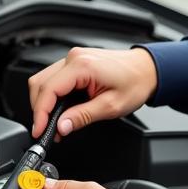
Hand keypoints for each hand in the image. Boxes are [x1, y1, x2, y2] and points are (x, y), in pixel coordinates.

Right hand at [27, 46, 157, 138]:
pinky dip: (53, 95)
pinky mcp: (75, 62)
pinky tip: (61, 110)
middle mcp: (74, 58)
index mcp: (82, 66)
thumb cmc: (135, 83)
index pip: (48, 90)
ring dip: (45, 103)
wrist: (147, 69)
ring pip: (44, 80)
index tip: (40, 130)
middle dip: (40, 110)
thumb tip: (61, 126)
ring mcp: (73, 58)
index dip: (40, 113)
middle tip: (48, 130)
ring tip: (55, 123)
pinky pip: (54, 78)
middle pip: (40, 84)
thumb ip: (82, 117)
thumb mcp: (110, 106)